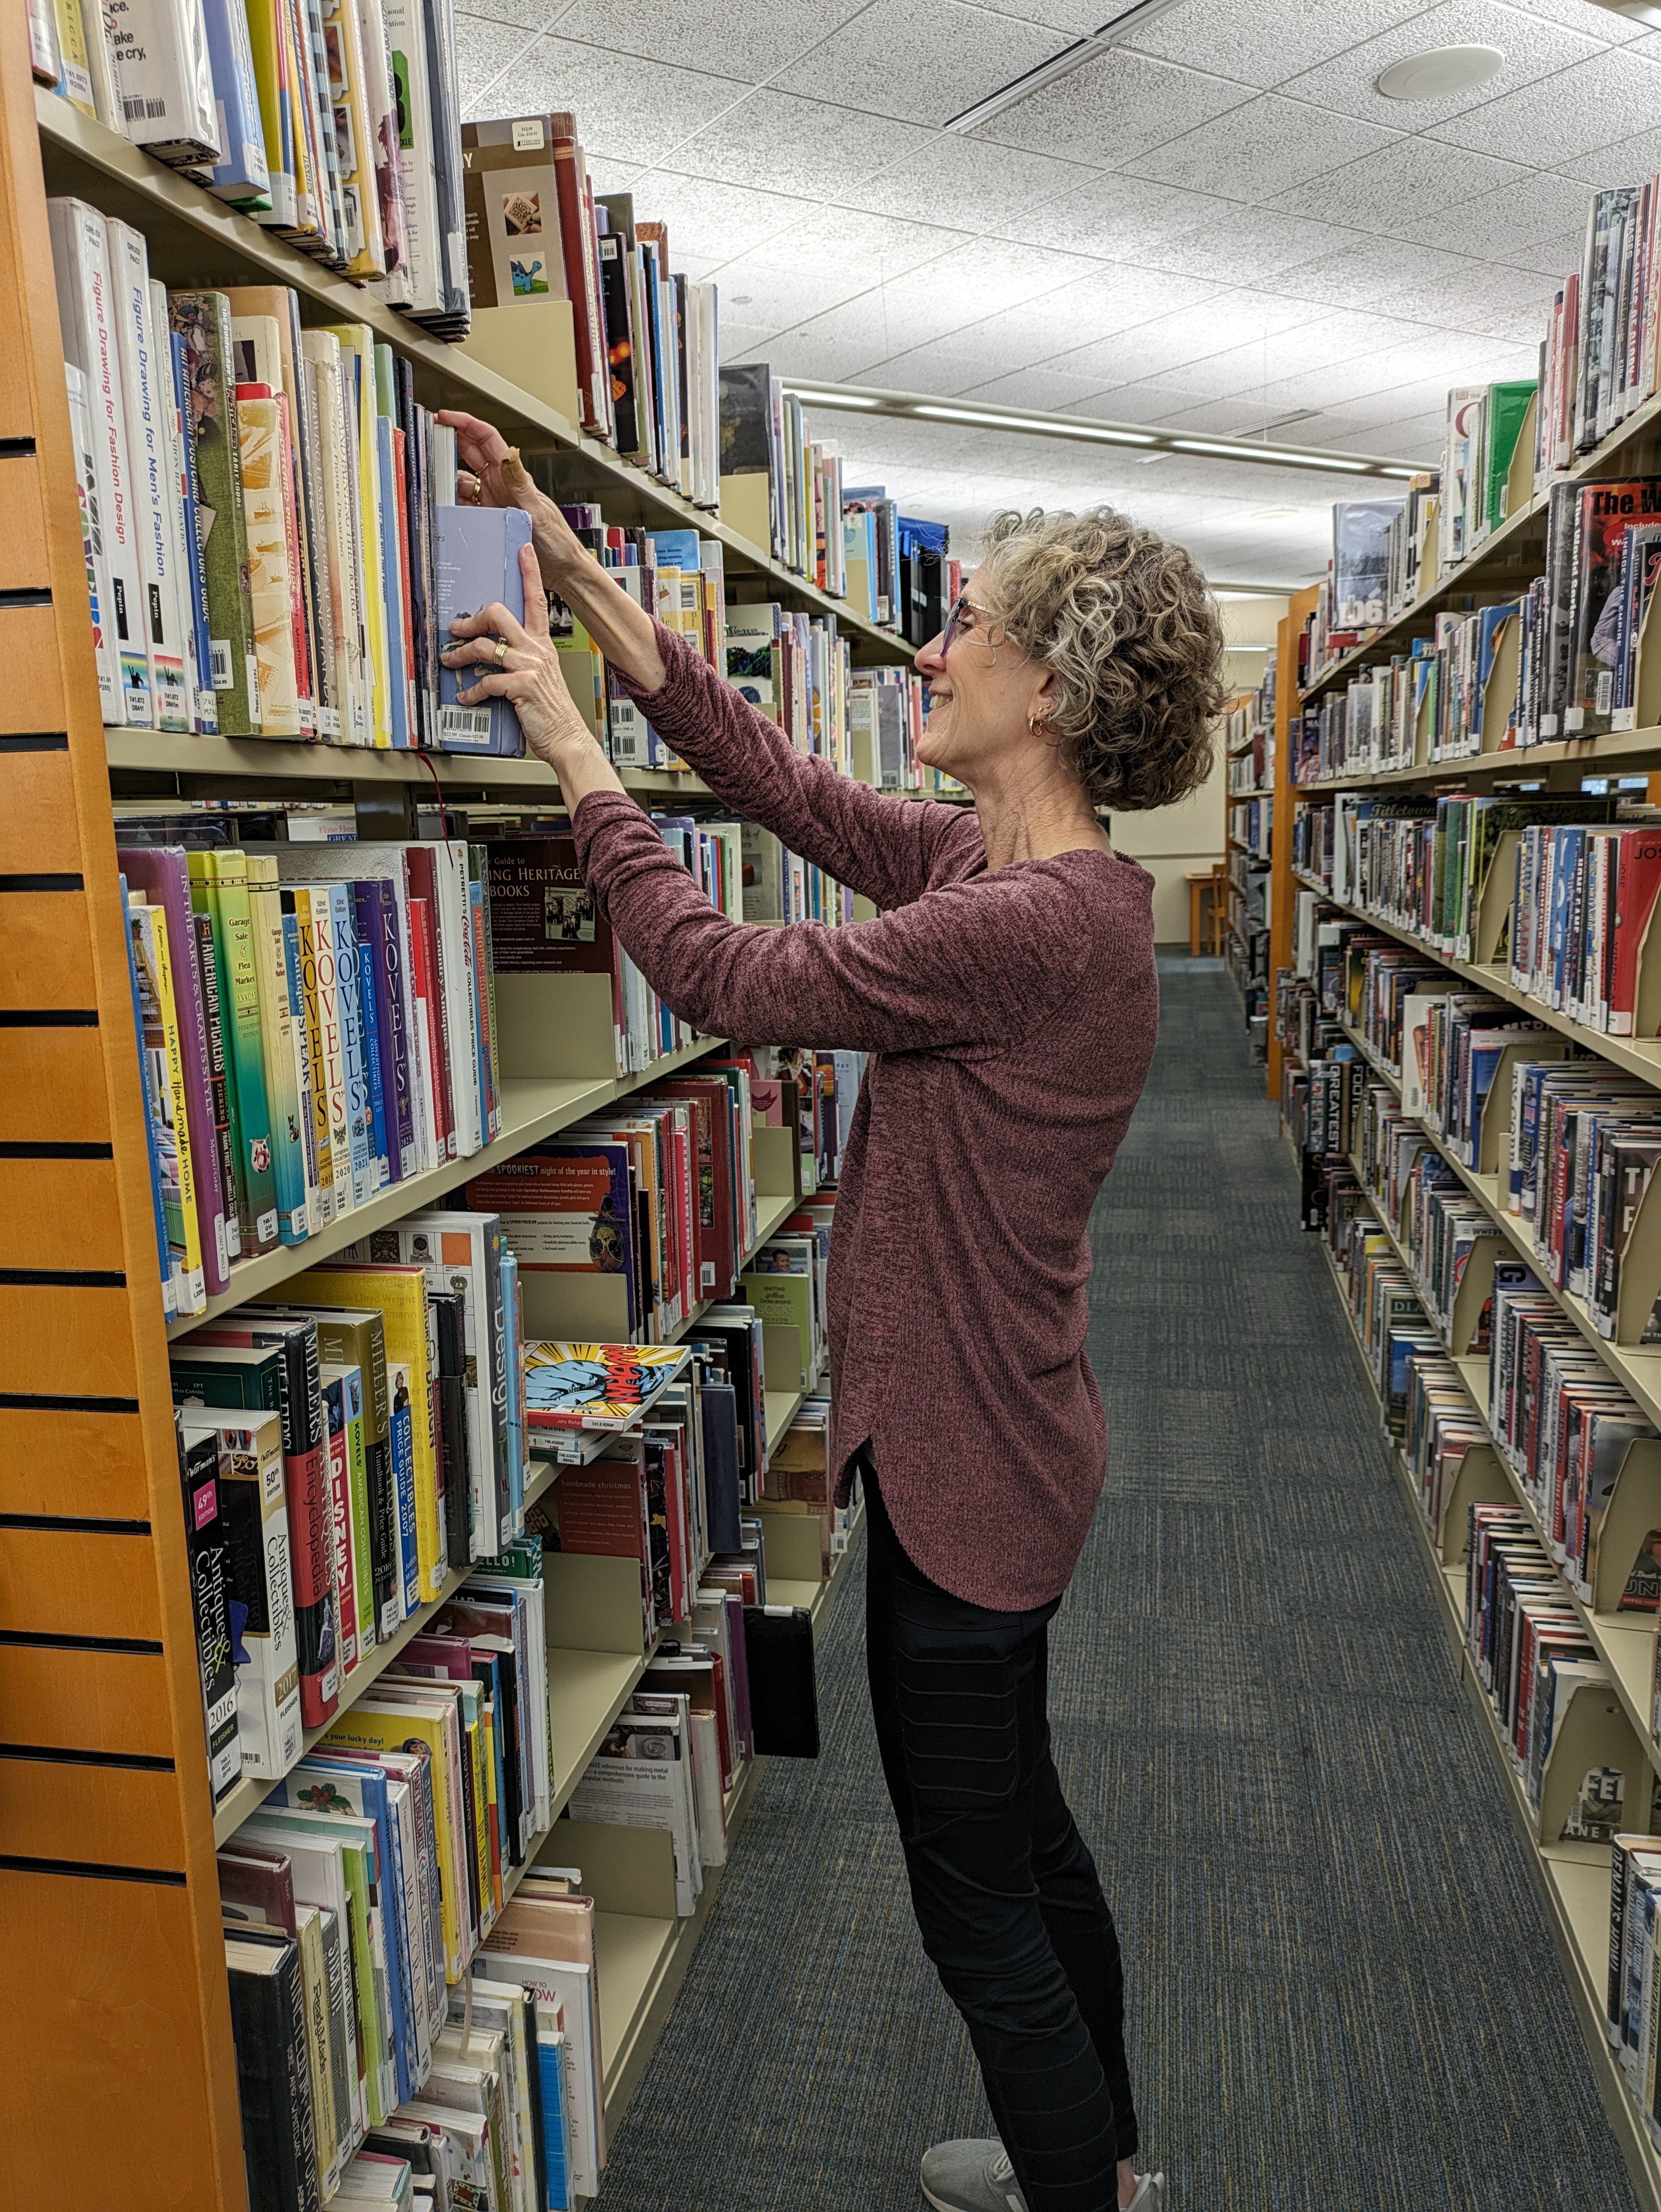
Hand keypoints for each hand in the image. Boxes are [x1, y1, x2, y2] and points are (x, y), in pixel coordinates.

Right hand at [435, 410, 592, 594]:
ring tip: (432, 480)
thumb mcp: (538, 510)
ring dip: (447, 479)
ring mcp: (492, 501)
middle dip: (449, 442)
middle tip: (428, 438)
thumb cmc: (558, 541)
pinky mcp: (488, 520)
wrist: (561, 570)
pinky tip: (444, 506)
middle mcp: (500, 484)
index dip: (466, 424)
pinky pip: (463, 506)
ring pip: (461, 481)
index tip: (446, 417)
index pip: (486, 439)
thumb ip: (521, 483)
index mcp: (512, 475)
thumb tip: (509, 455)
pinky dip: (451, 504)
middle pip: (469, 453)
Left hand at [441, 542, 599, 778]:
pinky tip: (465, 697)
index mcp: (542, 644)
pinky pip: (486, 682)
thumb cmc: (551, 710)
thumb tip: (493, 654)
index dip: (529, 572)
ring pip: (485, 646)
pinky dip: (471, 691)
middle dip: (472, 620)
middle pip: (500, 614)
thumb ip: (521, 660)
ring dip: (461, 655)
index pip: (536, 600)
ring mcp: (529, 667)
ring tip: (450, 663)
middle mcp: (536, 651)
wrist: (566, 737)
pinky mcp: (520, 687)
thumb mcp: (540, 677)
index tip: (523, 550)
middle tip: (456, 629)